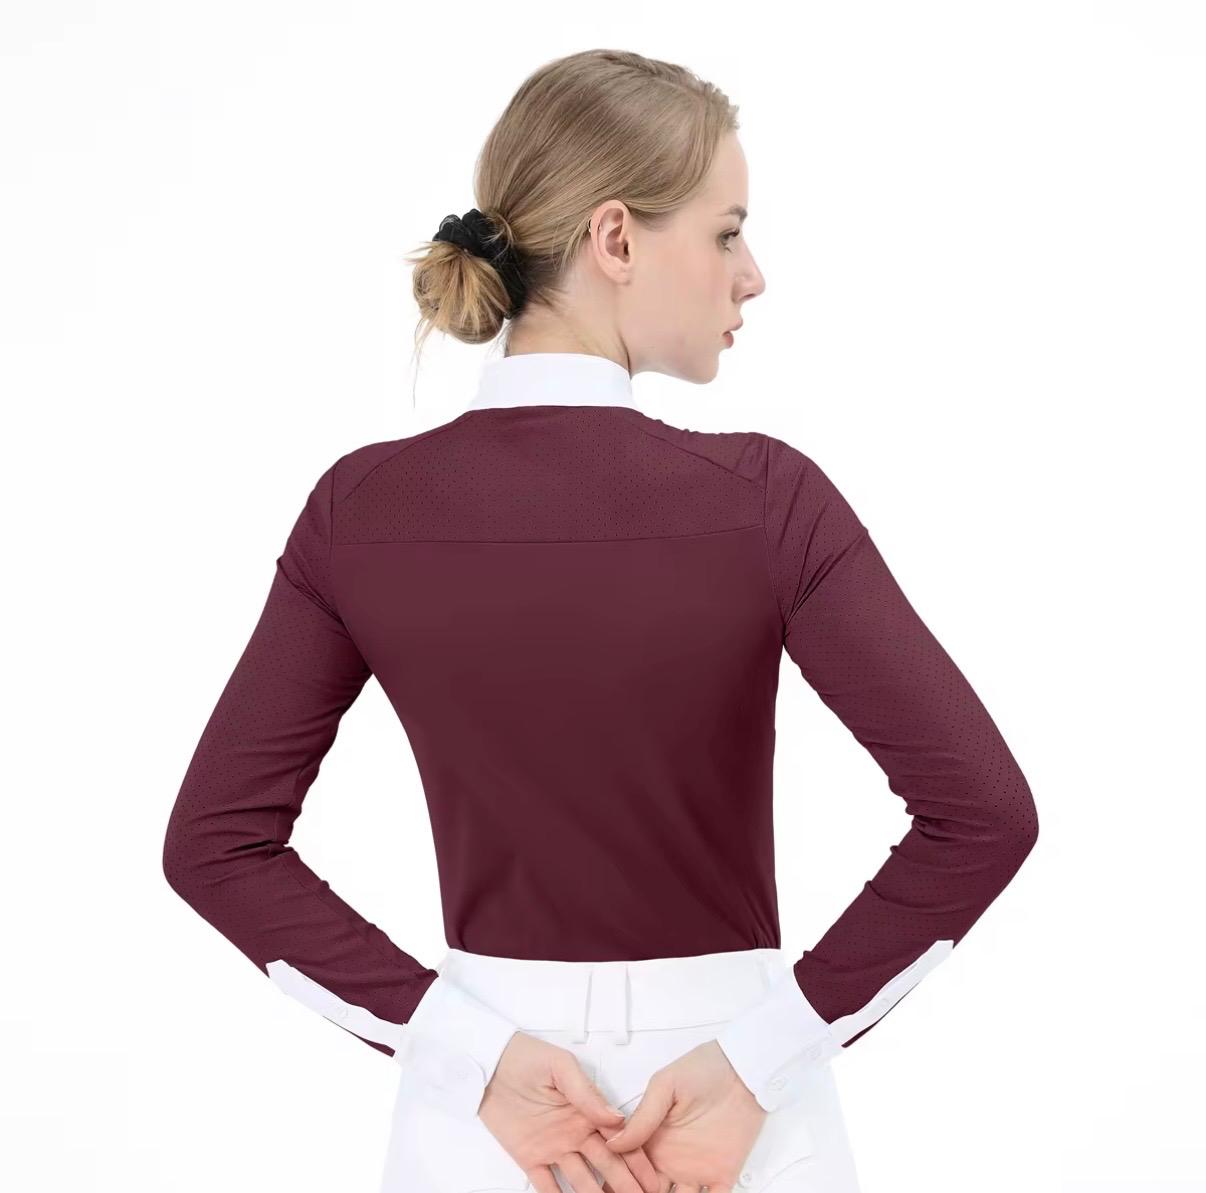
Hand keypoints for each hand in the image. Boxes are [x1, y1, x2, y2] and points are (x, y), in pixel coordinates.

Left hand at [479, 1031, 662, 1192]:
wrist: (489, 1065)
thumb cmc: (526, 1058)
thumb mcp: (560, 1067)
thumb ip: (586, 1093)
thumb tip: (616, 1118)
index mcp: (586, 1110)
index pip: (618, 1138)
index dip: (636, 1158)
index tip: (651, 1178)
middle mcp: (575, 1132)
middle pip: (606, 1163)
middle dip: (625, 1183)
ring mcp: (554, 1147)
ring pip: (582, 1180)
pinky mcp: (530, 1158)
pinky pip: (546, 1186)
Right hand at [599, 1039, 765, 1191]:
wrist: (743, 1070)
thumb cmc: (704, 1068)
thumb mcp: (666, 1085)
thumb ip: (643, 1116)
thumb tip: (615, 1142)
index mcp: (652, 1138)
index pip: (629, 1168)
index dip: (620, 1181)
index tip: (614, 1188)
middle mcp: (669, 1158)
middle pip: (647, 1190)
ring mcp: (694, 1170)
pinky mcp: (721, 1176)